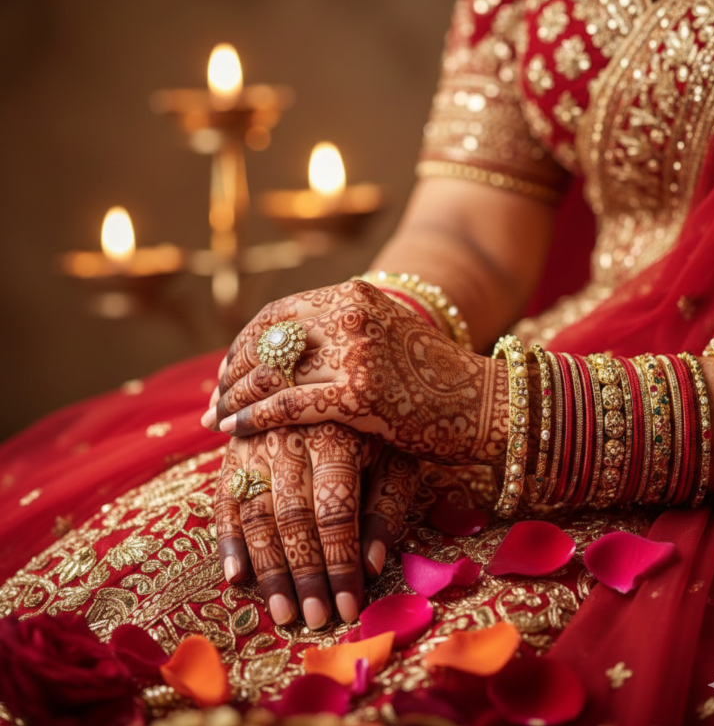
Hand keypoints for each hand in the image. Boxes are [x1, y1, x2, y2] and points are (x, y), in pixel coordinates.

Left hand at [207, 279, 509, 464]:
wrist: (487, 402)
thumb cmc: (436, 377)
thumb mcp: (386, 335)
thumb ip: (341, 333)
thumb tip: (288, 352)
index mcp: (355, 295)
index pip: (278, 313)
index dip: (245, 342)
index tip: (227, 368)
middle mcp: (351, 314)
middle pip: (267, 340)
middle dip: (232, 371)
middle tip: (213, 397)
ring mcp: (355, 352)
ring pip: (271, 373)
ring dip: (234, 396)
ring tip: (216, 417)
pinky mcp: (359, 394)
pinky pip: (287, 405)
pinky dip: (253, 417)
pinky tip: (234, 430)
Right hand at [214, 422, 417, 629]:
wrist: (320, 369)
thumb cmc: (371, 423)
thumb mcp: (393, 451)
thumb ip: (387, 503)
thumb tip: (373, 565)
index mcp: (335, 433)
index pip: (335, 509)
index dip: (341, 561)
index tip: (349, 606)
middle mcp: (290, 436)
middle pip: (293, 515)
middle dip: (305, 573)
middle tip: (315, 619)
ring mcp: (256, 443)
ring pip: (257, 512)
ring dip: (269, 568)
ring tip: (282, 612)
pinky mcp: (234, 451)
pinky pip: (224, 500)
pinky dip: (228, 540)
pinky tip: (235, 577)